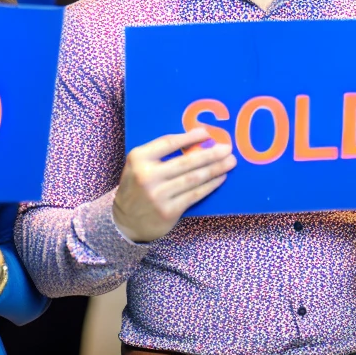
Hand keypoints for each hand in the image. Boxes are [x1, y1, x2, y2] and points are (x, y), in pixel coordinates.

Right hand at [111, 129, 234, 243]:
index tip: (207, 133)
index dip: (189, 137)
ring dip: (215, 169)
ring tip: (230, 162)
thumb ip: (160, 154)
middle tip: (228, 149)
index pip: (168, 143)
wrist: (125, 221)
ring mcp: (158, 195)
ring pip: (193, 178)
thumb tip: (197, 141)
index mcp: (138, 159)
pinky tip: (220, 178)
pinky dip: (210, 185)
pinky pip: (194, 194)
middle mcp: (147, 176)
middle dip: (211, 154)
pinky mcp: (168, 211)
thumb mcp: (139, 166)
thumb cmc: (137, 187)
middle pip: (186, 162)